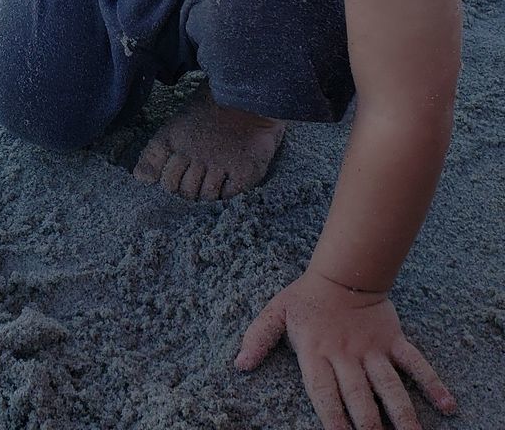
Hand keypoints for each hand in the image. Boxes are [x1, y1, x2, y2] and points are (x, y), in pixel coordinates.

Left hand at [234, 269, 457, 428]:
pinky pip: (416, 363)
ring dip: (402, 414)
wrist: (342, 271)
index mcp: (317, 353)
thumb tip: (239, 363)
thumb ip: (258, 337)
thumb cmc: (306, 299)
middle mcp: (346, 355)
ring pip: (389, 385)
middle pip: (359, 396)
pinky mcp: (394, 341)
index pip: (324, 392)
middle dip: (368, 425)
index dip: (331, 418)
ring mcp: (373, 349)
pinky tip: (447, 405)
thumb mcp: (276, 312)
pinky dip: (432, 383)